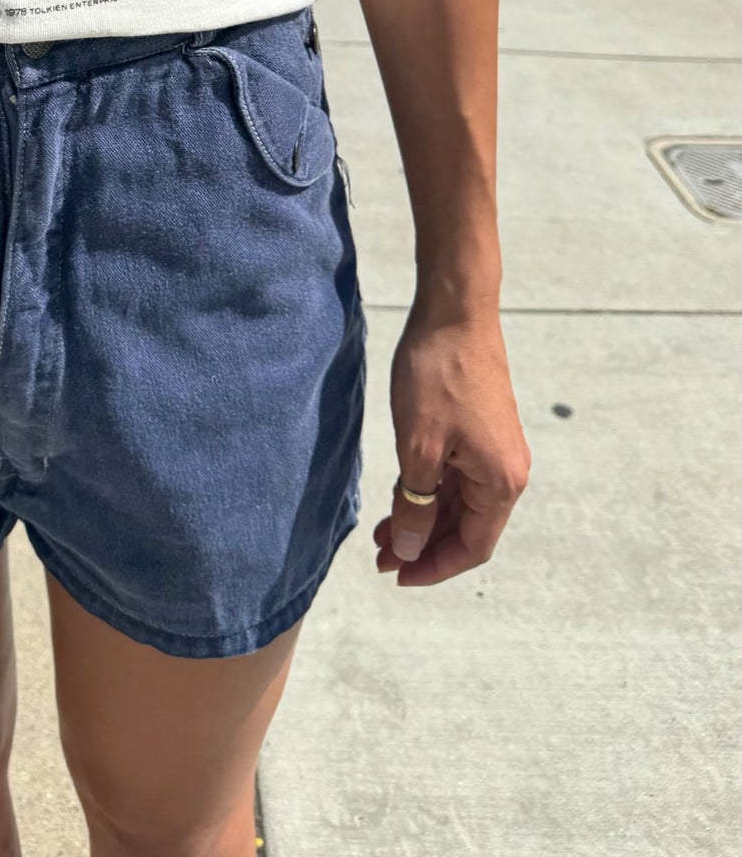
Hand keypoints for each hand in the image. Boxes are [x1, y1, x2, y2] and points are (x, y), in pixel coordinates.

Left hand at [374, 301, 529, 586]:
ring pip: (459, 502)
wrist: (455, 310)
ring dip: (422, 518)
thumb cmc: (438, 375)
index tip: (395, 575)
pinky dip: (428, 490)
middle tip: (379, 555)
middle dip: (423, 544)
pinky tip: (397, 492)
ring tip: (380, 530)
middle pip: (466, 528)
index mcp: (501, 483)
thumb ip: (415, 505)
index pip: (472, 547)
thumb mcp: (418, 448)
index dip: (433, 567)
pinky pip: (456, 475)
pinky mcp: (480, 429)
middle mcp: (506, 471)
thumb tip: (408, 550)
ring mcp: (495, 449)